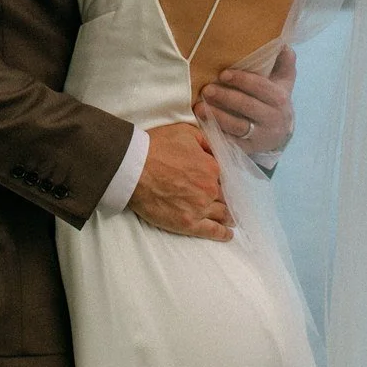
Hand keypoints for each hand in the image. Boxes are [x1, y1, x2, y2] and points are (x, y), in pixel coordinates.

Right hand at [127, 123, 231, 240]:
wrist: (133, 167)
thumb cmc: (157, 147)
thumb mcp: (186, 132)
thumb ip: (206, 141)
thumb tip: (216, 151)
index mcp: (212, 167)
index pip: (223, 176)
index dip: (220, 178)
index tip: (219, 182)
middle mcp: (210, 189)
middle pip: (225, 196)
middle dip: (227, 198)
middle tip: (230, 202)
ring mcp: (200, 208)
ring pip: (222, 214)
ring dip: (229, 216)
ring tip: (232, 219)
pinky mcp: (188, 223)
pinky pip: (211, 231)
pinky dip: (222, 233)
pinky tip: (228, 234)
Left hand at [196, 44, 295, 155]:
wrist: (280, 131)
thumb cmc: (276, 98)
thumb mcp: (284, 80)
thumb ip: (284, 61)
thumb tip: (281, 43)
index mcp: (280, 98)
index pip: (260, 88)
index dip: (242, 80)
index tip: (223, 74)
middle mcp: (272, 119)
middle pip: (247, 107)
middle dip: (225, 97)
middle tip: (206, 89)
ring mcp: (260, 136)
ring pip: (237, 127)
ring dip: (216, 116)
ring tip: (199, 107)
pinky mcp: (248, 150)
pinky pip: (230, 143)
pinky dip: (216, 135)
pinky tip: (202, 126)